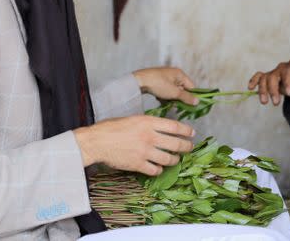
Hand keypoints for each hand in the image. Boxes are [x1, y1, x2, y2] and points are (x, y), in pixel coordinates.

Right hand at [73, 115, 194, 175]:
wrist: (98, 141)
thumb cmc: (112, 127)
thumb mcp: (133, 118)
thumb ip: (148, 123)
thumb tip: (161, 128)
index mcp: (149, 122)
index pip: (175, 126)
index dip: (186, 131)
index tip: (191, 133)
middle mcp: (150, 137)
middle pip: (176, 144)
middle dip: (186, 147)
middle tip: (190, 148)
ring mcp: (145, 152)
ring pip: (169, 159)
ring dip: (175, 160)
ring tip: (175, 159)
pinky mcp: (139, 165)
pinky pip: (155, 170)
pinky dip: (159, 170)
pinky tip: (158, 168)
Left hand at [133, 67, 197, 105]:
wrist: (139, 80)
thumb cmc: (158, 84)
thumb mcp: (174, 93)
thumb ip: (186, 98)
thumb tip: (197, 102)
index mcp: (180, 74)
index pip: (191, 86)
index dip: (191, 96)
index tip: (191, 106)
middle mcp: (173, 74)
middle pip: (182, 89)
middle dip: (179, 98)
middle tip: (176, 104)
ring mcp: (165, 77)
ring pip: (173, 91)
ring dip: (171, 98)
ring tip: (166, 102)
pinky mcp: (158, 81)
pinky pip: (165, 90)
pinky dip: (164, 96)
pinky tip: (160, 100)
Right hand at [247, 59, 289, 105]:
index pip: (287, 71)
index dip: (287, 82)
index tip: (289, 94)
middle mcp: (283, 67)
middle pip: (274, 75)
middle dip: (273, 89)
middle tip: (276, 102)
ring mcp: (276, 72)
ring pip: (265, 77)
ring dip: (263, 89)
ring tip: (264, 102)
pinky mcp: (270, 77)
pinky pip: (260, 76)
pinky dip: (254, 81)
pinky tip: (250, 88)